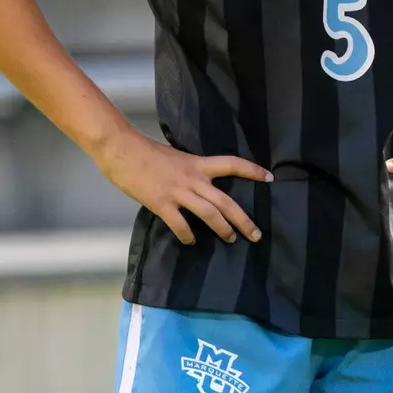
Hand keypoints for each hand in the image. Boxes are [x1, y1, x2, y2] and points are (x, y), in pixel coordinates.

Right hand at [93, 130, 270, 246]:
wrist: (123, 150)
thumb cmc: (147, 153)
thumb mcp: (177, 158)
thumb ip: (191, 170)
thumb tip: (200, 184)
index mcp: (198, 163)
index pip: (232, 164)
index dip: (252, 170)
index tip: (270, 178)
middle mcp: (193, 178)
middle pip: (226, 200)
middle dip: (243, 219)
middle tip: (256, 234)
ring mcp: (178, 192)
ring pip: (209, 214)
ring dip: (223, 229)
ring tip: (231, 239)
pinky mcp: (162, 203)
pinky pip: (180, 224)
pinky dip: (188, 236)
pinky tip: (191, 242)